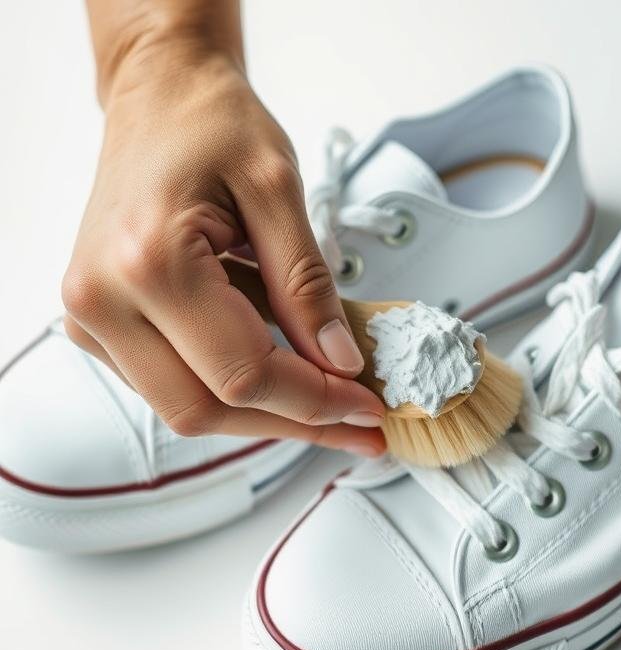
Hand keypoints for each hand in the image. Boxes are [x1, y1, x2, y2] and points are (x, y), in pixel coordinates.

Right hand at [62, 38, 384, 454]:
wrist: (159, 95)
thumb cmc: (213, 123)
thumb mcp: (279, 190)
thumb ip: (309, 285)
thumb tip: (341, 362)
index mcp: (148, 262)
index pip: (244, 373)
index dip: (316, 400)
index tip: (369, 404)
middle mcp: (102, 299)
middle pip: (208, 409)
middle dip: (293, 421)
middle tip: (358, 422)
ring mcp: (90, 316)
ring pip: (188, 410)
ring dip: (265, 414)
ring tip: (331, 401)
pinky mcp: (99, 323)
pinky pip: (172, 385)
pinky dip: (233, 389)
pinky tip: (284, 372)